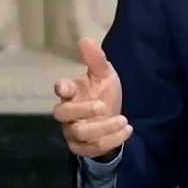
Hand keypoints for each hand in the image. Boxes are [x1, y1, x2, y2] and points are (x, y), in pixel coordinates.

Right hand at [53, 38, 130, 159]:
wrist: (113, 117)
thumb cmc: (103, 93)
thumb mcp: (105, 75)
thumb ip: (96, 60)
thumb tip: (85, 39)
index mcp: (72, 92)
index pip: (60, 89)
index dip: (62, 88)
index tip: (67, 87)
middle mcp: (68, 113)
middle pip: (62, 113)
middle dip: (82, 110)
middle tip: (102, 106)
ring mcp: (73, 131)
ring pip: (80, 133)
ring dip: (103, 127)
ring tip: (124, 120)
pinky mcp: (82, 147)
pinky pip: (91, 148)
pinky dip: (111, 140)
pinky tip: (127, 130)